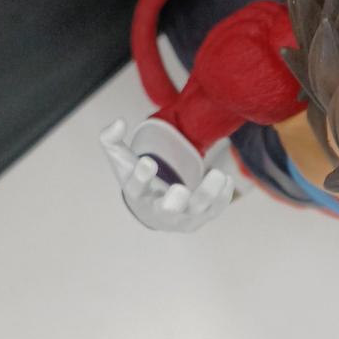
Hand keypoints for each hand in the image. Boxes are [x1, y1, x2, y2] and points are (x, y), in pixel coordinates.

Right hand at [100, 119, 233, 232]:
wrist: (155, 209)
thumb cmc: (138, 178)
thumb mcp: (121, 160)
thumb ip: (111, 139)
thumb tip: (118, 121)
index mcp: (138, 196)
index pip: (137, 189)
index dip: (142, 177)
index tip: (148, 161)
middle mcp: (161, 211)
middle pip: (168, 210)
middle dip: (174, 202)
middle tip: (179, 189)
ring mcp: (183, 217)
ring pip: (198, 209)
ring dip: (208, 194)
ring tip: (218, 174)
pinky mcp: (202, 217)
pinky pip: (215, 210)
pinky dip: (223, 197)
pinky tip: (227, 180)